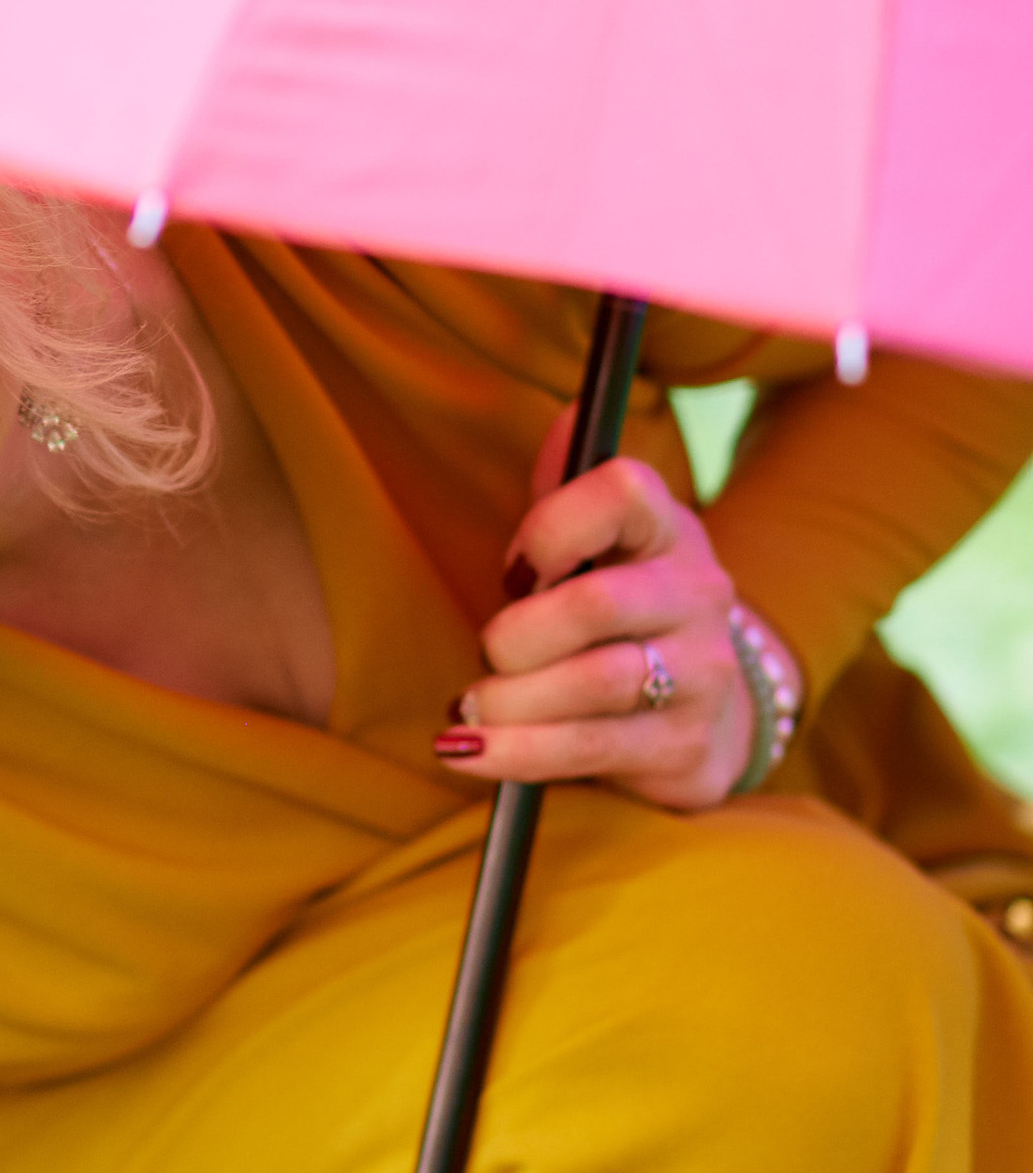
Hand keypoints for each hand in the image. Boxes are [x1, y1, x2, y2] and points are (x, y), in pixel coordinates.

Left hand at [441, 416, 793, 813]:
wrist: (705, 711)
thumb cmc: (620, 614)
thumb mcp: (602, 545)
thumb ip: (568, 489)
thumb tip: (563, 419)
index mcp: (668, 528)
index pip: (623, 492)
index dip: (551, 525)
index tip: (513, 568)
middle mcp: (697, 593)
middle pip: (598, 603)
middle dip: (518, 634)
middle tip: (486, 653)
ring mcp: (700, 672)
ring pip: (596, 682)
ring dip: (511, 701)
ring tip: (467, 709)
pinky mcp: (682, 744)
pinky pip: (591, 747)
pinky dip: (518, 753)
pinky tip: (469, 751)